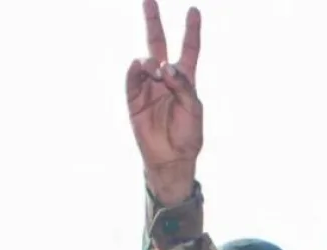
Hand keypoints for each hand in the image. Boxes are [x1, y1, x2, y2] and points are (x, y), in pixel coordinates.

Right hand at [126, 0, 202, 205]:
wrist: (171, 157)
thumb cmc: (188, 135)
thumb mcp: (194, 109)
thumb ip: (183, 85)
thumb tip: (164, 64)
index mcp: (185, 80)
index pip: (188, 49)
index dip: (191, 31)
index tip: (194, 10)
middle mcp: (165, 79)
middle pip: (158, 44)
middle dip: (153, 22)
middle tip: (149, 0)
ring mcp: (148, 86)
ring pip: (145, 60)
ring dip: (150, 60)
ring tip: (156, 69)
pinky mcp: (133, 97)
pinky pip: (132, 77)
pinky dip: (137, 70)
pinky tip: (144, 69)